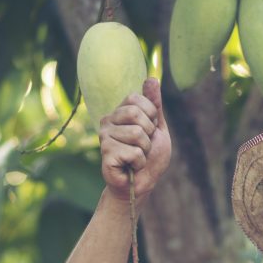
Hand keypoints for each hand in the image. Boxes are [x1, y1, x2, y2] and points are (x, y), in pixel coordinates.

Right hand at [99, 77, 169, 201]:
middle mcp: (108, 121)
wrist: (143, 184)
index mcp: (120, 112)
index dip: (151, 115)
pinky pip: (133, 152)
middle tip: (142, 146)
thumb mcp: (157, 127)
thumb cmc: (150, 157)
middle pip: (136, 113)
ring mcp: (105, 137)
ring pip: (137, 134)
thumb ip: (154, 104)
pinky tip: (130, 166)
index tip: (148, 130)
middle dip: (148, 134)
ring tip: (136, 157)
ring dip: (144, 151)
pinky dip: (139, 162)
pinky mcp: (106, 154)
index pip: (137, 98)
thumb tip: (152, 78)